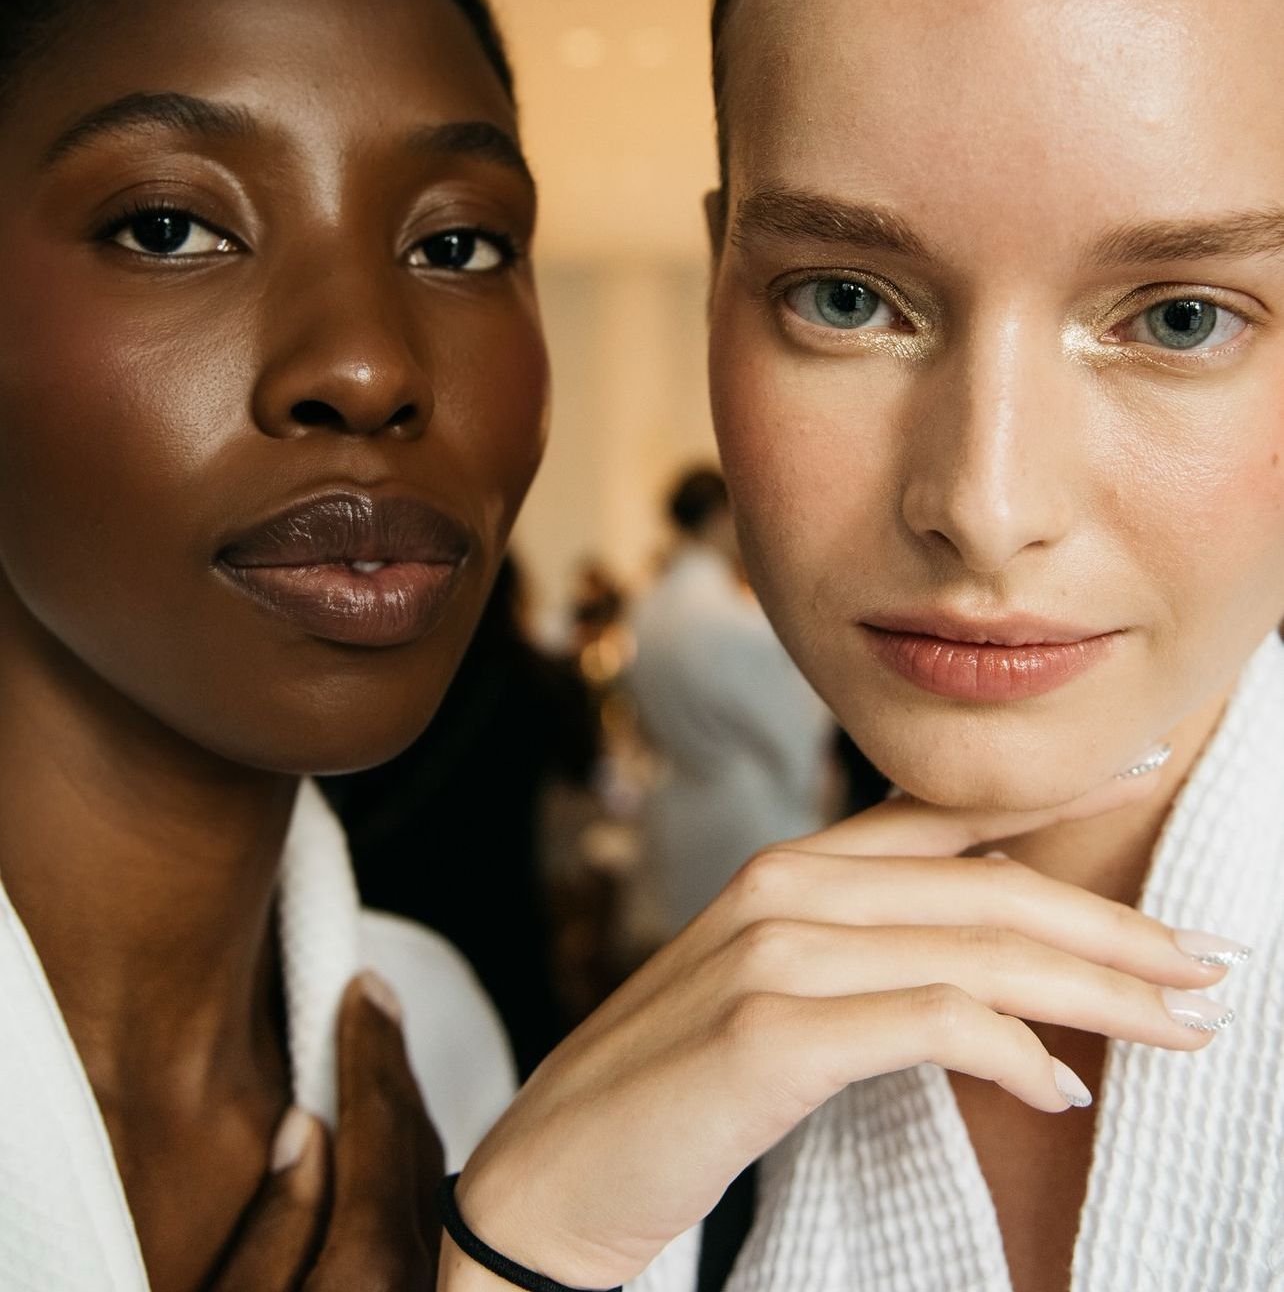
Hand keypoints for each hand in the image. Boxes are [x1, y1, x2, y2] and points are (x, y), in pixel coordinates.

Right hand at [209, 972, 443, 1291]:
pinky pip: (430, 1214)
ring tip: (376, 1054)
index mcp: (365, 1274)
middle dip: (392, 1066)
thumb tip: (306, 1125)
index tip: (365, 987)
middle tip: (375, 998)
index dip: (369, 1050)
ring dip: (405, 1109)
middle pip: (415, 1147)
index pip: (376, 1133)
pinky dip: (410, 1161)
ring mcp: (437, 1288)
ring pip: (432, 1178)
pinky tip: (387, 1139)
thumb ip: (273, 1224)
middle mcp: (420, 1277)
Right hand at [453, 767, 1237, 1289]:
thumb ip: (866, 960)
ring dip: (1095, 986)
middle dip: (1111, 926)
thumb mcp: (776, 1002)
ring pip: (973, 946)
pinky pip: (925, 1020)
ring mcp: (770, 953)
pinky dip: (1008, 1046)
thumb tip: (988, 965)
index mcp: (788, 872)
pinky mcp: (765, 1031)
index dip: (1053, 803)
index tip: (1143, 794)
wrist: (548, 1183)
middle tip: (1209, 964)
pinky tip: (1061, 1087)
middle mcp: (782, 889)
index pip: (945, 819)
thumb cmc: (670, 1100)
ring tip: (1182, 1024)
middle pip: (985, 888)